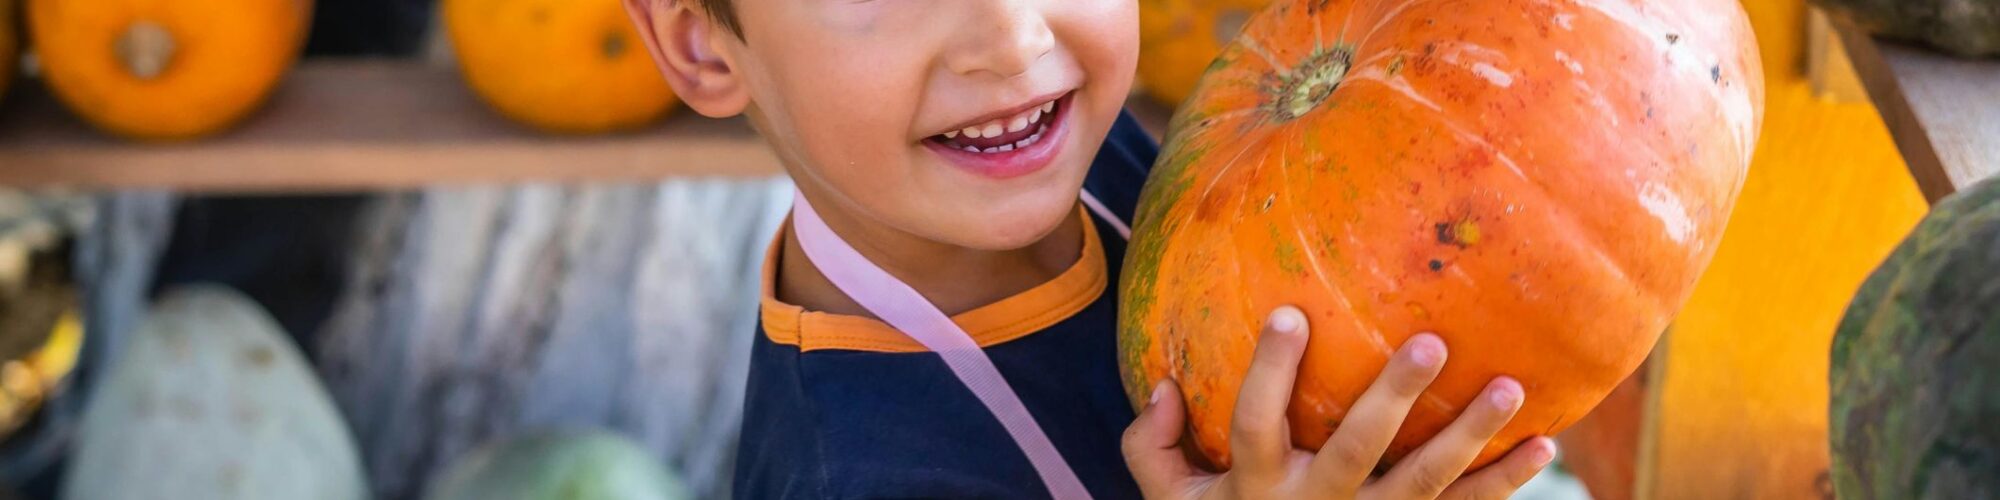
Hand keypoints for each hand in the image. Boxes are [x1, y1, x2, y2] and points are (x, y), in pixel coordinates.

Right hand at [1121, 306, 1558, 498]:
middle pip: (1357, 448)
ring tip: (1510, 388)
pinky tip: (1545, 445)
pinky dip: (1505, 482)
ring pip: (1423, 482)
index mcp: (1255, 484)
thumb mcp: (1168, 497)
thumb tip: (1162, 386)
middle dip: (1394, 397)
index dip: (1270, 372)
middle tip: (1430, 343)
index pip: (1256, 422)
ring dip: (1470, 437)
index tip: (1290, 313)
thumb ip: (1151, 444)